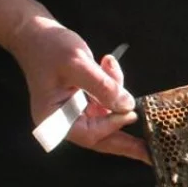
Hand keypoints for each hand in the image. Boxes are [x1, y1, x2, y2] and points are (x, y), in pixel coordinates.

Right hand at [0, 0, 148, 162]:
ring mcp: (75, 110)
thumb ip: (102, 87)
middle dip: (125, 142)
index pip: (89, 133)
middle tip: (150, 153)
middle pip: (99, 137)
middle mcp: (64, 119)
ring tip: (109, 66)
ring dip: (118, 95)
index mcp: (54, 119)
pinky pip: (107, 101)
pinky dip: (114, 85)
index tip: (130, 113)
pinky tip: (107, 63)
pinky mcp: (84, 100)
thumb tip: (127, 106)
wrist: (37, 33)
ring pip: (107, 116)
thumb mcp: (77, 64)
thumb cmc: (50, 48)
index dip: (111, 126)